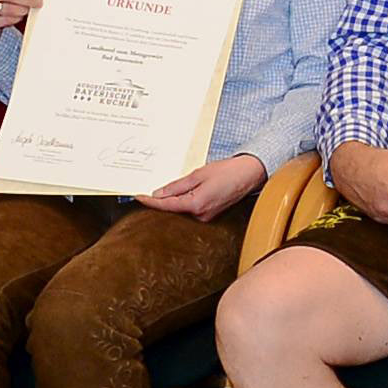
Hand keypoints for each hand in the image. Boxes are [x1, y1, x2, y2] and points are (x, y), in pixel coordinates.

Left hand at [143, 152, 267, 218]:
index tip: (137, 197)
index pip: (166, 205)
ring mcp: (207, 216)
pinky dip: (183, 202)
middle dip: (159, 201)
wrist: (250, 173)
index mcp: (196, 204)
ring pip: (182, 210)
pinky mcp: (211, 214)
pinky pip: (191, 209)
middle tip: (144, 193)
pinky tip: (179, 194)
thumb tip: (159, 193)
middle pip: (172, 210)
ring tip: (161, 191)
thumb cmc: (228, 171)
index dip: (149, 201)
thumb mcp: (198, 174)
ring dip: (172, 201)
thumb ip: (177, 186)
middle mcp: (201, 215)